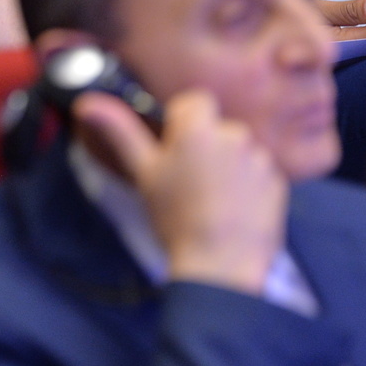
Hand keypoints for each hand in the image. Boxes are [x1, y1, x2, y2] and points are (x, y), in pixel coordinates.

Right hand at [75, 89, 285, 294]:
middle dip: (208, 145)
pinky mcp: (279, 183)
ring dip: (230, 164)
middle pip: (218, 128)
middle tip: (191, 180)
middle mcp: (234, 134)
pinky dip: (250, 184)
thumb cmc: (176, 216)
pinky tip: (236, 209)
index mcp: (199, 127)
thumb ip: (119, 131)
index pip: (196, 101)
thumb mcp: (143, 172)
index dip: (184, 122)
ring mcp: (261, 159)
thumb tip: (86, 102)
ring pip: (240, 150)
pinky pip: (260, 172)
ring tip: (215, 199)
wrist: (221, 265)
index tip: (175, 149)